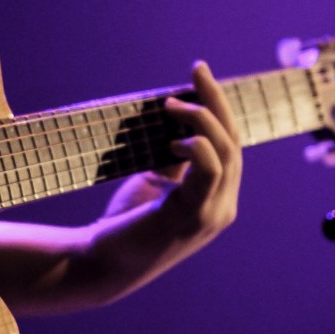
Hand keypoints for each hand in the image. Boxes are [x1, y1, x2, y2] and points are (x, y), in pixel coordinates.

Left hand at [82, 60, 242, 303]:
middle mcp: (223, 206)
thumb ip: (175, 159)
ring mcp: (212, 214)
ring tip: (173, 104)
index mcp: (217, 197)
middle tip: (197, 70)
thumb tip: (179, 123)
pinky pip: (210, 173)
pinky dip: (198, 147)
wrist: (102, 262)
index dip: (219, 107)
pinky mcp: (193, 218)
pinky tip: (175, 138)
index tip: (199, 74)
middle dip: (216, 101)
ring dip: (203, 119)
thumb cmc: (126, 223)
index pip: (230, 145)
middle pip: (233, 142)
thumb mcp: (155, 182)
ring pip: (225, 153)